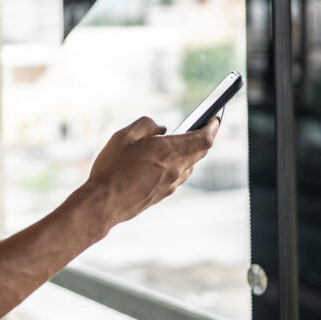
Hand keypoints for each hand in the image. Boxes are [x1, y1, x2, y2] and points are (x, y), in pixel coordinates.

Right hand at [84, 114, 219, 228]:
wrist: (104, 203)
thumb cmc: (112, 167)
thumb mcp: (124, 135)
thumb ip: (146, 125)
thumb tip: (161, 128)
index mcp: (170, 151)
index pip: (204, 138)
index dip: (213, 126)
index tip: (216, 116)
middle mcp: (176, 169)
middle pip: (200, 152)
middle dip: (203, 137)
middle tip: (201, 125)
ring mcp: (170, 185)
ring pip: (189, 165)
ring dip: (189, 152)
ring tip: (179, 142)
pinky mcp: (162, 195)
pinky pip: (177, 176)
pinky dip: (177, 165)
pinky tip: (162, 161)